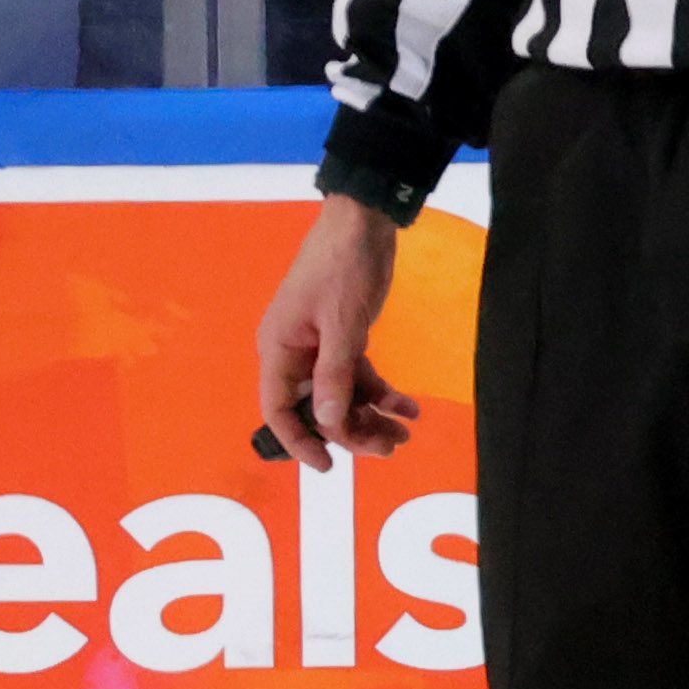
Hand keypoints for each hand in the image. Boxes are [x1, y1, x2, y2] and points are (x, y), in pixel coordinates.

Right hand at [256, 196, 416, 465]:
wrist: (364, 222)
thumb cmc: (344, 268)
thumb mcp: (343, 324)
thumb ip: (335, 374)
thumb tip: (327, 422)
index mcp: (279, 349)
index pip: (279, 409)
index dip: (300, 442)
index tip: (328, 466)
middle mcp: (293, 352)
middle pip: (316, 407)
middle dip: (350, 431)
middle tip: (390, 448)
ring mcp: (318, 346)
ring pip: (340, 395)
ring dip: (370, 416)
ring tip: (405, 434)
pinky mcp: (343, 337)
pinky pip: (359, 375)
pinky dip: (382, 392)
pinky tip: (409, 408)